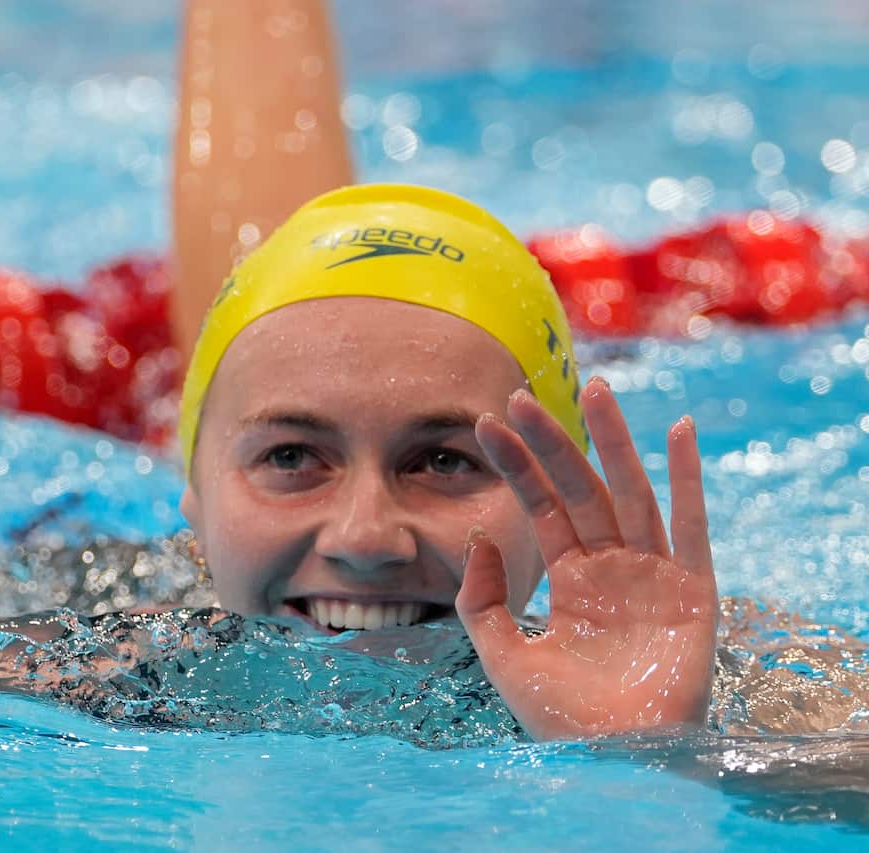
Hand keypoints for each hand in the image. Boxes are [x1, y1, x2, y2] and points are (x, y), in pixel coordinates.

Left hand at [455, 376, 717, 739]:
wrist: (613, 759)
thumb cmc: (562, 716)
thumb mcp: (502, 654)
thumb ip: (482, 598)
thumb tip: (477, 538)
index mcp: (572, 577)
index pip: (541, 506)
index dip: (516, 465)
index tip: (487, 424)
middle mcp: (612, 566)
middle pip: (581, 488)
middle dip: (553, 443)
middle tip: (522, 397)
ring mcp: (652, 572)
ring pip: (630, 492)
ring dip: (614, 441)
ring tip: (596, 390)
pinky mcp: (691, 589)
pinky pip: (691, 526)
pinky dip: (688, 480)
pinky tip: (678, 431)